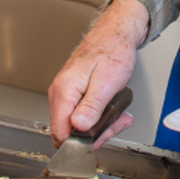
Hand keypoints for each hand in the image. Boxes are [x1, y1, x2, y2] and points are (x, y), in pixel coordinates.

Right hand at [48, 0, 148, 147]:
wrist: (115, 33)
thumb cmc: (113, 51)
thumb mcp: (107, 82)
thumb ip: (91, 106)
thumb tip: (79, 127)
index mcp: (64, 91)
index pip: (60, 133)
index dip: (79, 145)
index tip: (98, 145)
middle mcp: (60, 93)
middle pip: (68, 132)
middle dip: (95, 135)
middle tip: (116, 126)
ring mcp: (65, 93)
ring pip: (77, 125)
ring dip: (101, 126)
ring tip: (120, 118)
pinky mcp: (73, 93)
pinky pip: (81, 114)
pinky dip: (99, 117)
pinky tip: (114, 112)